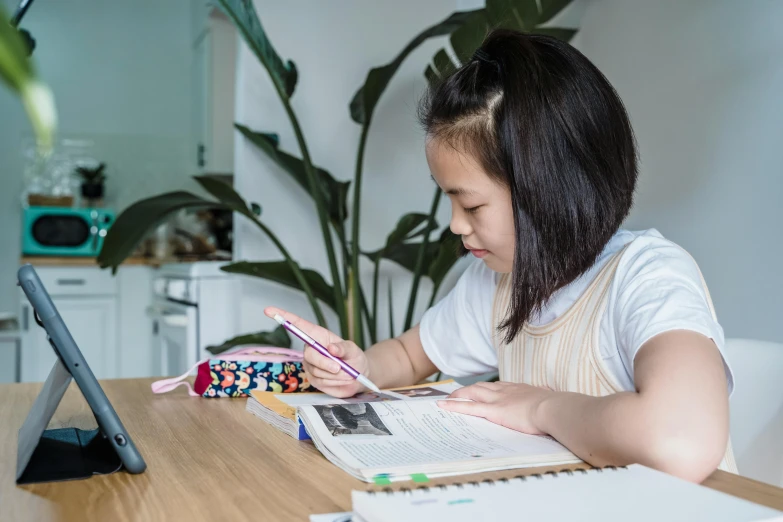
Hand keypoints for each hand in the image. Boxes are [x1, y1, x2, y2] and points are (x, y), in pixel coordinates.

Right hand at [264, 307, 368, 397]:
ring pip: (317, 371)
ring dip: (335, 374)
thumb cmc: (354, 358)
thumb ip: (344, 348)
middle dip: (325, 362)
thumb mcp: (354, 350)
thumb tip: (332, 348)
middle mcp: (311, 349)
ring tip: (346, 372)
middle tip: (339, 367)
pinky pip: (321, 382)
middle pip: (309, 354)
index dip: (283, 317)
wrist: (359, 376)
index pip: (298, 325)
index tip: (269, 310)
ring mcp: (310, 365)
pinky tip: (341, 379)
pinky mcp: (312, 379)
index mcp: (318, 335)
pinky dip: (334, 382)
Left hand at [437, 381, 552, 434]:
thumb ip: (546, 396)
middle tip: (458, 393)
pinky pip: (469, 407)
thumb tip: (551, 395)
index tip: (482, 390)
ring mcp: (497, 400)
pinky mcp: (493, 411)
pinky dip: (455, 406)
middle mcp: (505, 391)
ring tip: (448, 398)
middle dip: (469, 389)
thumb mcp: (549, 398)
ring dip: (459, 395)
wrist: (552, 408)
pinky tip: (444, 406)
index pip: (499, 386)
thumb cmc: (554, 407)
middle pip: (481, 387)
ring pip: (472, 393)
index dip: (488, 388)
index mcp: (518, 389)